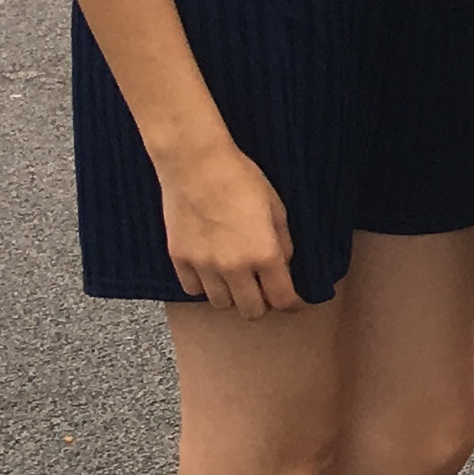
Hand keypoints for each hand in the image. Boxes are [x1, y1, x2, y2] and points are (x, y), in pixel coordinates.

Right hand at [159, 141, 302, 317]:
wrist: (196, 164)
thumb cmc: (241, 179)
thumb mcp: (277, 208)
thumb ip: (283, 243)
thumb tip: (284, 266)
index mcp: (264, 253)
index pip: (282, 299)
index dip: (292, 304)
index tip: (294, 303)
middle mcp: (234, 267)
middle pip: (251, 311)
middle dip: (263, 304)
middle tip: (265, 291)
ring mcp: (203, 265)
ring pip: (221, 303)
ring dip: (232, 296)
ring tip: (236, 279)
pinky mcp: (179, 259)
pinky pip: (193, 290)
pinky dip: (204, 286)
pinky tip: (211, 271)